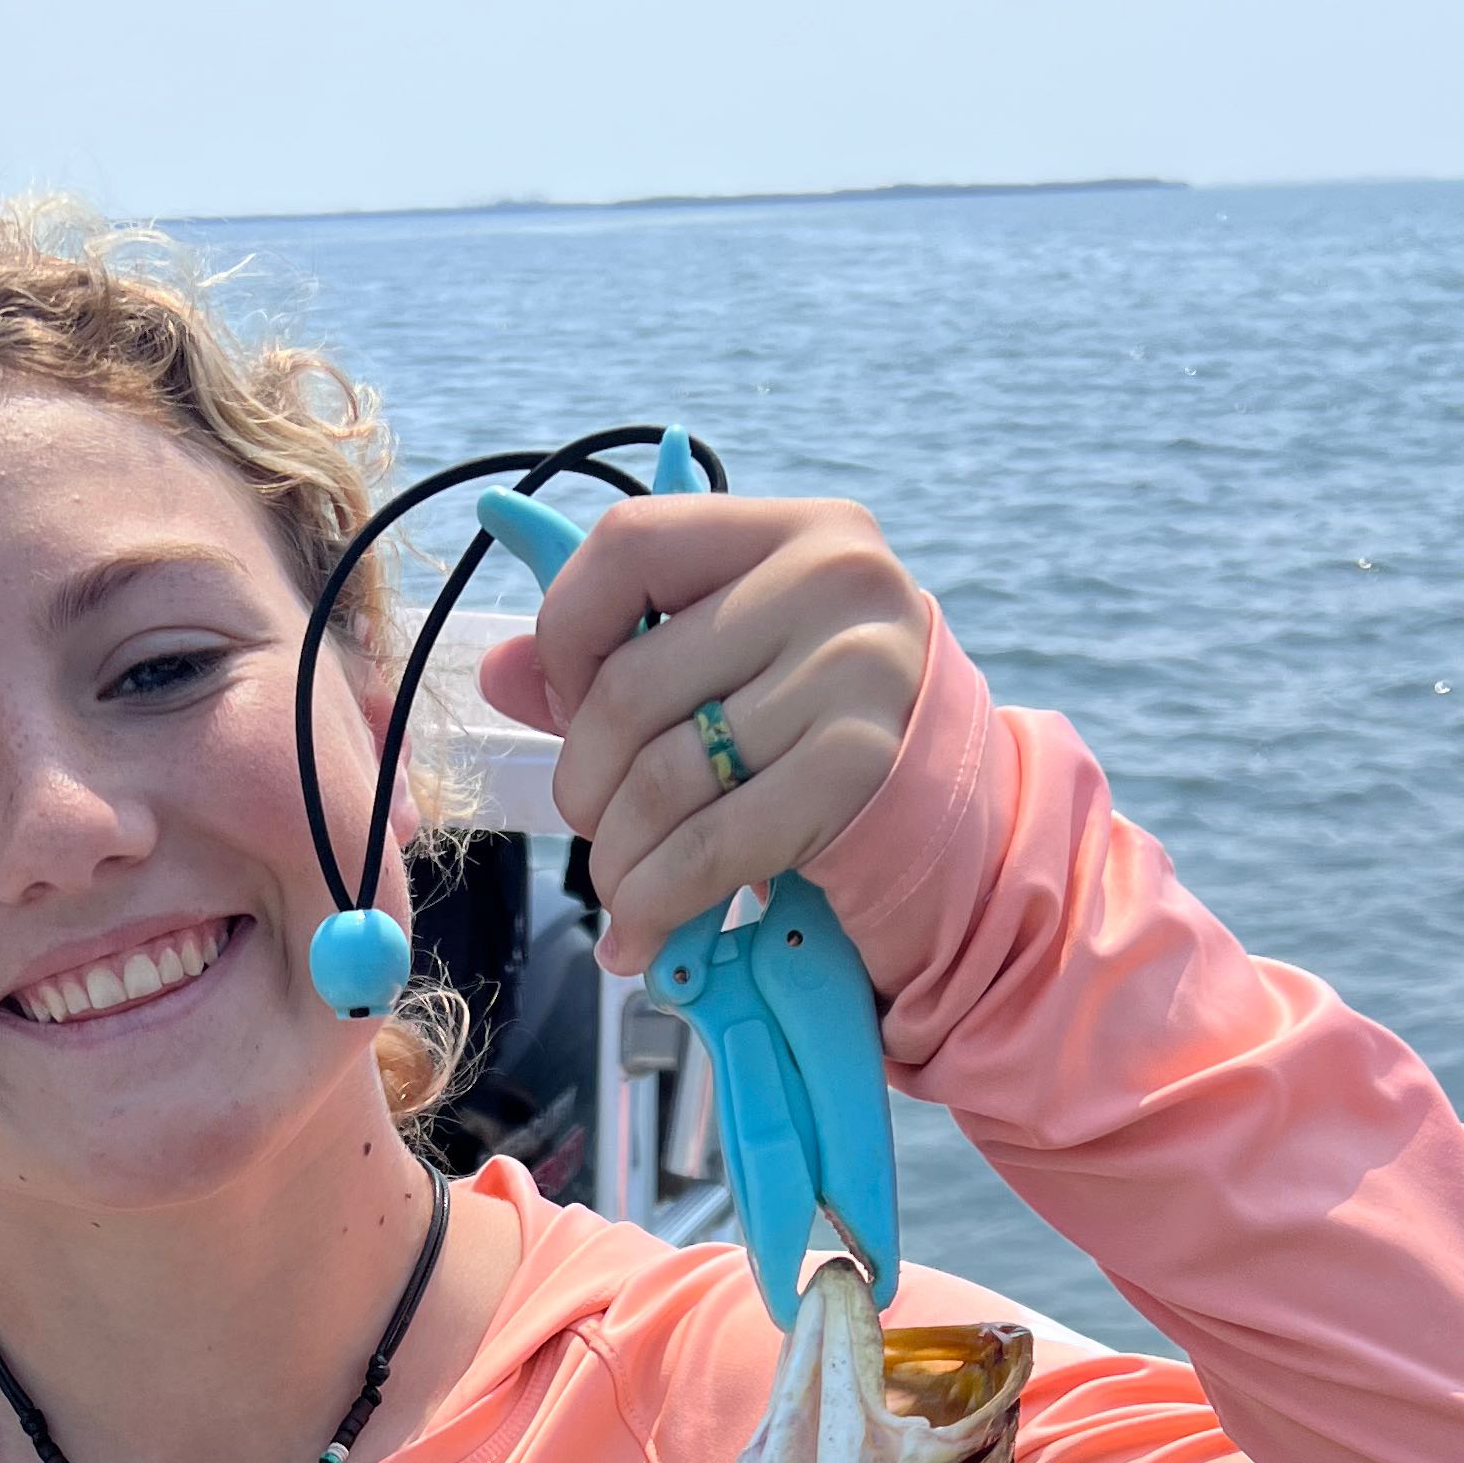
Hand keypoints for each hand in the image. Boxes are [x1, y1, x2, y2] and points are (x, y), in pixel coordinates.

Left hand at [472, 496, 930, 972]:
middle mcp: (834, 581)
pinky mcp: (861, 771)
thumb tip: (499, 671)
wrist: (964, 828)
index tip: (573, 704)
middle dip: (587, 785)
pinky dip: (658, 900)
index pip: (629, 544)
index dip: (567, 634)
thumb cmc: (828, 741)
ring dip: (619, 858)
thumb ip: (621, 660)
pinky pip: (710, 844)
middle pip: (632, 686)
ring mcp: (856, 673)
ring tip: (622, 892)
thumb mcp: (738, 673)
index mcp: (794, 530)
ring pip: (662, 776)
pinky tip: (644, 932)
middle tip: (596, 829)